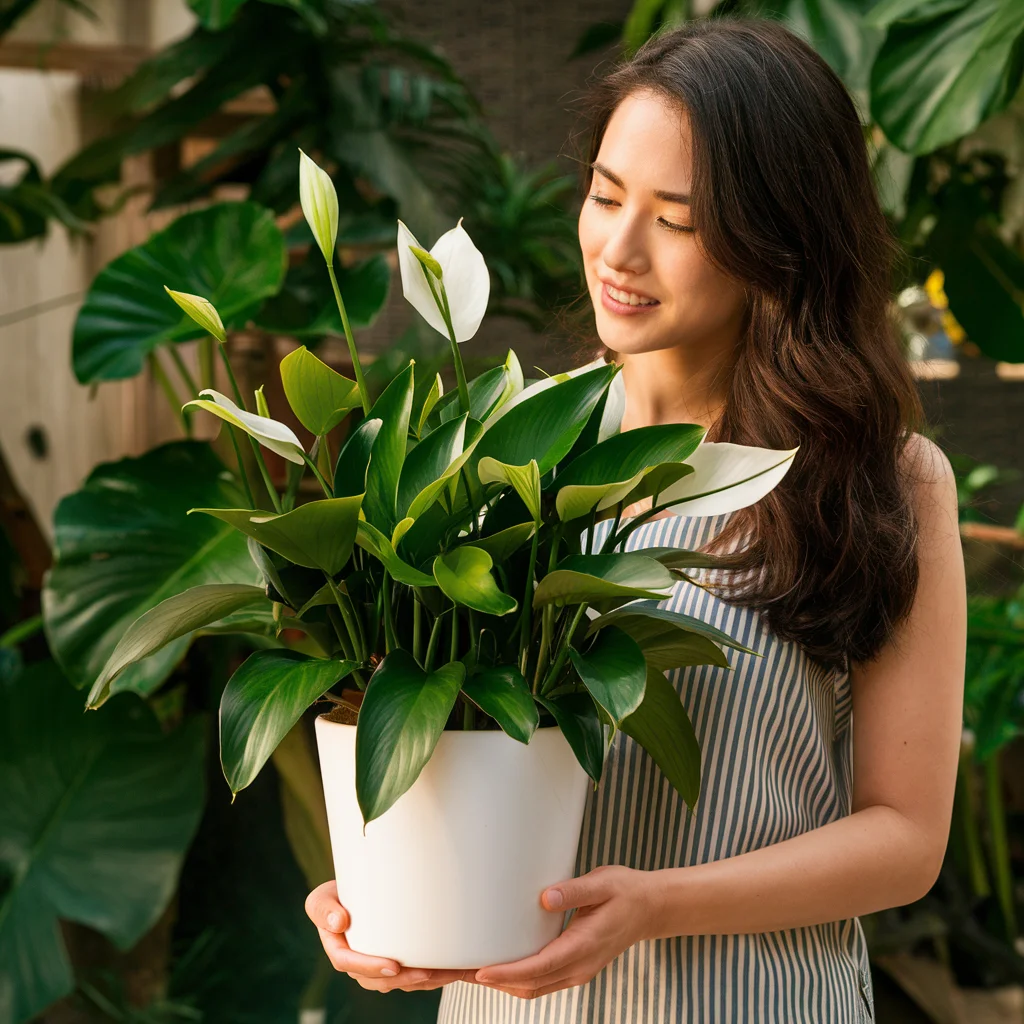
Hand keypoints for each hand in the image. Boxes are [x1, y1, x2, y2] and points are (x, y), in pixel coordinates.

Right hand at [305, 880, 476, 991]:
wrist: (352, 893)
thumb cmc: (336, 895)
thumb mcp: (322, 897)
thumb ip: (323, 908)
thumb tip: (338, 922)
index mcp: (337, 949)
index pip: (349, 963)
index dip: (370, 967)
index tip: (392, 965)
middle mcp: (356, 962)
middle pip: (377, 979)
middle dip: (402, 980)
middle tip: (426, 972)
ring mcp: (374, 964)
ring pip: (396, 982)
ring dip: (421, 981)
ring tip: (444, 973)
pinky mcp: (391, 961)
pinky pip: (407, 975)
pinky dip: (428, 976)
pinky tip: (446, 970)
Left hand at [472, 865, 656, 999]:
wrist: (650, 908)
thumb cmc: (625, 891)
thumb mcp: (603, 882)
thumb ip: (575, 890)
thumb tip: (546, 897)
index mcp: (583, 947)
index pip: (539, 967)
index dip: (508, 972)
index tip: (481, 972)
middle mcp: (579, 967)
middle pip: (530, 985)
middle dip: (494, 981)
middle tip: (460, 972)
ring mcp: (578, 971)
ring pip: (533, 988)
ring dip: (503, 983)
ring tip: (471, 972)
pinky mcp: (575, 967)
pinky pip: (541, 982)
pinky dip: (517, 979)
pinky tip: (501, 967)